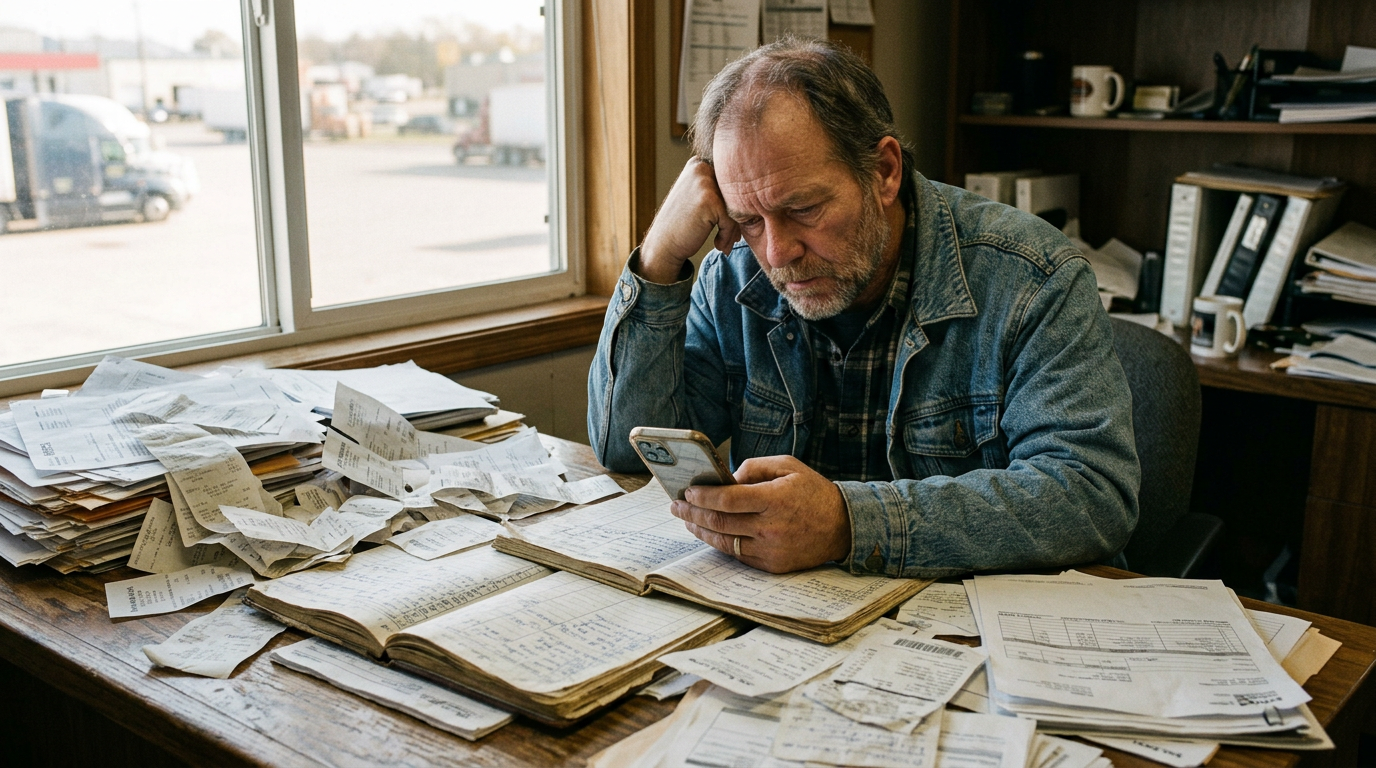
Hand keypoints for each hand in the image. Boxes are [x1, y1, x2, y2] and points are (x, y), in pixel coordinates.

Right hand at [637, 157, 740, 283]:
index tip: (729, 224)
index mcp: (699, 162)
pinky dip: (728, 235)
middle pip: (737, 192)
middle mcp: (701, 167)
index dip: (735, 204)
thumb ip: (719, 187)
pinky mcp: (709, 200)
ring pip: (736, 206)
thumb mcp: (697, 195)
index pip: (733, 182)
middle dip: (737, 216)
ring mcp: (704, 182)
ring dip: (734, 228)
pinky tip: (718, 244)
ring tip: (724, 241)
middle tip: (731, 236)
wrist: (663, 245)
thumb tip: (755, 188)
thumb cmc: (683, 224)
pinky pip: (732, 218)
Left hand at [669, 456, 851, 572]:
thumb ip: (754, 468)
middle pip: (719, 522)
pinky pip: (737, 555)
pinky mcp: (772, 565)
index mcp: (774, 499)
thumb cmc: (813, 492)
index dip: (702, 496)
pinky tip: (709, 533)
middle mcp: (770, 528)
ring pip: (724, 542)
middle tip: (675, 505)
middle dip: (691, 513)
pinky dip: (720, 543)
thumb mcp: (788, 466)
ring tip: (686, 520)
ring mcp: (770, 550)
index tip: (687, 491)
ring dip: (699, 531)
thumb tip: (725, 478)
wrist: (843, 527)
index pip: (727, 499)